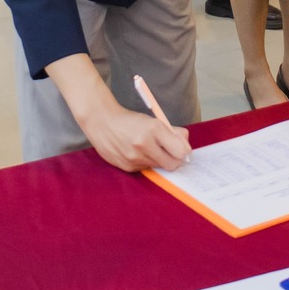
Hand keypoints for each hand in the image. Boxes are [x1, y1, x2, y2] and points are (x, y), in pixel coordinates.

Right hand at [74, 93, 190, 171]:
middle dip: (174, 159)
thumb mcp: (154, 120)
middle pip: (172, 164)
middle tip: (170, 153)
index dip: (184, 152)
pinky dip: (145, 162)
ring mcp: (134, 158)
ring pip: (158, 167)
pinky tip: (135, 152)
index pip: (180, 151)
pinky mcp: (127, 167)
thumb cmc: (130, 120)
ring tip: (147, 147)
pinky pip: (145, 168)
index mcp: (153, 129)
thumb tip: (187, 148)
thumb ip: (173, 132)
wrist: (102, 122)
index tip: (182, 150)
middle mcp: (143, 144)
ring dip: (158, 159)